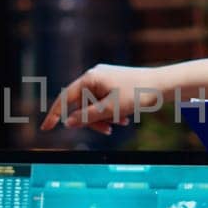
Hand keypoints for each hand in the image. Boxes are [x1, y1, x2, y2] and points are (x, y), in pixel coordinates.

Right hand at [39, 64, 156, 134]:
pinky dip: (111, 112)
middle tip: (107, 130)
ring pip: (94, 105)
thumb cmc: (137, 94)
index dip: (54, 114)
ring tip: (120, 123)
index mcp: (90, 78)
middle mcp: (94, 76)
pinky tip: (124, 118)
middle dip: (92, 120)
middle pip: (81, 104)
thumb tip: (68, 122)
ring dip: (104, 118)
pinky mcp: (113, 84)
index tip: (45, 128)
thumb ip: (88, 117)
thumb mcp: (110, 109)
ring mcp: (104, 79)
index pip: (65, 98)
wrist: (162, 85)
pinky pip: (104, 102)